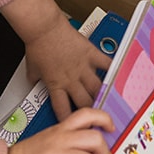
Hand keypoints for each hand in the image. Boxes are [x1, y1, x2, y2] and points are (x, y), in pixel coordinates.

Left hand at [0, 0, 110, 121]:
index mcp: (56, 85)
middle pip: (85, 102)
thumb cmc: (37, 45)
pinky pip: (106, 64)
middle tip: (98, 116)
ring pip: (98, 88)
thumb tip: (33, 82)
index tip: (75, 125)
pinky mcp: (91, 54)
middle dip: (92, 111)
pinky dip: (114, 69)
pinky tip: (121, 76)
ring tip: (111, 102)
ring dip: (103, 95)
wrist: (44, 28)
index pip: (63, 109)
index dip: (69, 120)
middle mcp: (71, 79)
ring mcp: (83, 67)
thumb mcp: (31, 68)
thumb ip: (35, 79)